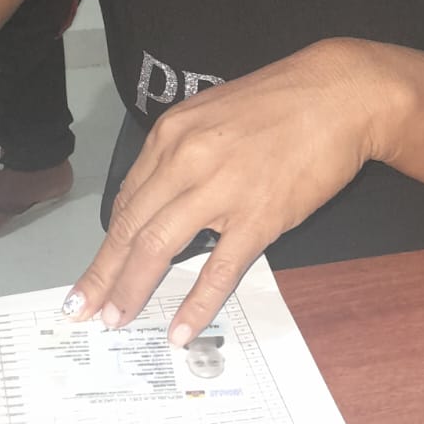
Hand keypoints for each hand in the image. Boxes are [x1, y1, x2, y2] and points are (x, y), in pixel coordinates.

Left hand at [65, 40, 382, 344]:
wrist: (340, 94)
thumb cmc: (282, 101)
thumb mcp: (214, 114)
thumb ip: (184, 153)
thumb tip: (162, 196)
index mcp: (172, 135)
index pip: (127, 199)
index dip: (107, 241)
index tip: (93, 269)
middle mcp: (186, 159)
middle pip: (130, 227)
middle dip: (103, 274)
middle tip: (82, 308)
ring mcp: (221, 190)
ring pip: (158, 248)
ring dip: (132, 289)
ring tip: (116, 319)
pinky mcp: (259, 217)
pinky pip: (218, 269)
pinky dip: (195, 303)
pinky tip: (180, 328)